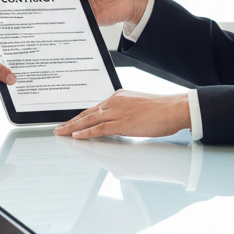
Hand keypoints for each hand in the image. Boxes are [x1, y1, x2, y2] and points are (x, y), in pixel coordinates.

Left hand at [54, 90, 190, 139]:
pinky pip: (99, 128)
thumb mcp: (139, 110)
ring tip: (61, 133)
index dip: (80, 116)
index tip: (70, 122)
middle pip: (87, 113)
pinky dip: (86, 133)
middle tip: (59, 128)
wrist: (175, 108)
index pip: (94, 108)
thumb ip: (125, 116)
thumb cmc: (162, 110)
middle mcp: (115, 102)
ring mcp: (118, 112)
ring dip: (73, 128)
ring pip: (89, 120)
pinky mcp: (123, 123)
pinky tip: (76, 136)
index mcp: (119, 97)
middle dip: (71, 122)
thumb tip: (118, 128)